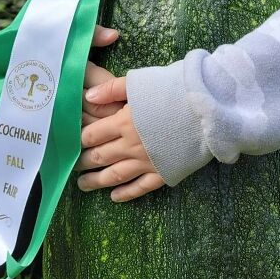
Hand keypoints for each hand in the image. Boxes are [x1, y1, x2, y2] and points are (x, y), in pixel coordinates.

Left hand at [77, 26, 165, 201]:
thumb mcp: (141, 82)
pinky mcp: (164, 173)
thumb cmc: (174, 90)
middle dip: (83, 163)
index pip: (92, 135)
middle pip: (99, 157)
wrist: (207, 109)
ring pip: (115, 176)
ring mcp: (147, 162)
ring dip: (97, 182)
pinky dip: (126, 193)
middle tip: (73, 167)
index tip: (72, 144)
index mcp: (123, 122)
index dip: (79, 140)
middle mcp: (130, 146)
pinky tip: (115, 197)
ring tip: (83, 185)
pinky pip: (140, 187)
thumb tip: (86, 97)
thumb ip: (112, 89)